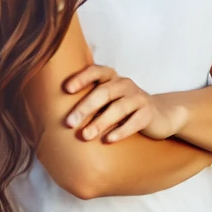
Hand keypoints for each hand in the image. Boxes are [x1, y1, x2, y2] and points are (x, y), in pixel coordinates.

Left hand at [63, 65, 187, 142]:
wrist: (160, 115)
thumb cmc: (123, 108)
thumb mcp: (108, 100)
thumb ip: (88, 101)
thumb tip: (51, 115)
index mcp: (112, 78)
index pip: (96, 71)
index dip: (82, 78)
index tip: (67, 90)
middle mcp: (125, 84)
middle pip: (104, 92)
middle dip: (85, 107)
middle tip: (69, 123)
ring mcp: (138, 98)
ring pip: (119, 107)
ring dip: (100, 122)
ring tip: (85, 136)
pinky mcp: (148, 113)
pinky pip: (134, 121)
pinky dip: (121, 131)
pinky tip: (109, 140)